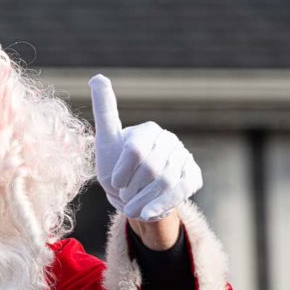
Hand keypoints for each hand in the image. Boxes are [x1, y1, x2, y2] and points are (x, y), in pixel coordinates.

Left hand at [89, 74, 202, 221]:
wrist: (135, 197)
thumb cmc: (116, 168)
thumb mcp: (105, 141)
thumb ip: (104, 110)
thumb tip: (97, 76)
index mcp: (148, 130)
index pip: (135, 150)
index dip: (122, 171)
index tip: (113, 182)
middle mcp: (170, 141)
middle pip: (151, 169)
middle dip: (133, 188)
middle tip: (124, 195)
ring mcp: (184, 158)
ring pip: (165, 182)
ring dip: (144, 200)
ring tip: (131, 209)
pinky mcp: (193, 177)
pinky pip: (180, 192)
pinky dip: (161, 205)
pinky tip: (147, 213)